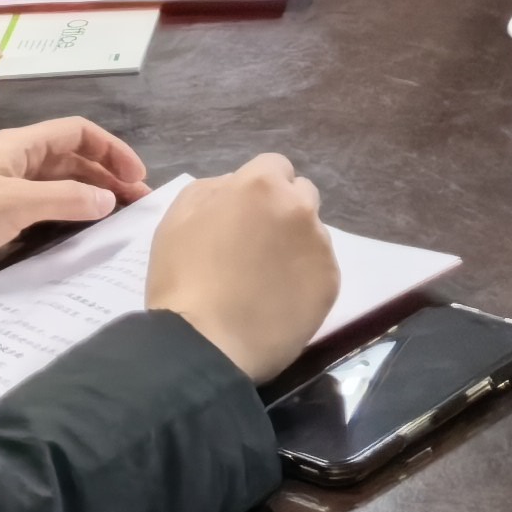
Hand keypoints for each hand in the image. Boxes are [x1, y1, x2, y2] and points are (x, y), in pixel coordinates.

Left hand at [0, 118, 151, 294]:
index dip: (112, 150)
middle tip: (135, 205)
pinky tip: (73, 236)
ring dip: (86, 197)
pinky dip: (61, 216)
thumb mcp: (16, 204)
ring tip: (112, 220)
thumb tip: (109, 198)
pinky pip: (37, 209)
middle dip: (105, 176)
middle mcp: (14, 161)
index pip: (78, 133)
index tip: (138, 178)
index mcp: (19, 145)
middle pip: (70, 159)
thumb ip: (66, 199)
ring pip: (55, 185)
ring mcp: (0, 189)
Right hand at [144, 151, 343, 382]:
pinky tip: (278, 301)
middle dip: (283, 211)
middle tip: (256, 246)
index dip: (257, 190)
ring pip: (312, 233)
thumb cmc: (183, 278)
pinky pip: (319, 269)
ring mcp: (320, 245)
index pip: (274, 167)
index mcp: (261, 184)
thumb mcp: (180, 215)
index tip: (243, 215)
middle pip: (301, 195)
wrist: (205, 344)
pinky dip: (303, 279)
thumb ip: (215, 189)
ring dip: (295, 246)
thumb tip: (236, 186)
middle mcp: (300, 207)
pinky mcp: (331, 282)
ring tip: (265, 281)